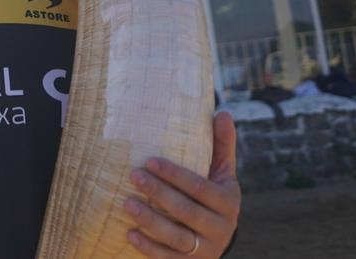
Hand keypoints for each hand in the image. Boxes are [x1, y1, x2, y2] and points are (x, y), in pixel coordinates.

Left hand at [123, 111, 240, 256]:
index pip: (200, 187)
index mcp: (229, 202)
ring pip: (177, 237)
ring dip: (150, 221)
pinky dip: (148, 247)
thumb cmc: (212, 198)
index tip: (150, 161)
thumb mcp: (222, 174)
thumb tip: (222, 112)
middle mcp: (222, 228)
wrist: (216, 241)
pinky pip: (168, 258)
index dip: (175, 174)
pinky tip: (129, 233)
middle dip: (158, 193)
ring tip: (127, 204)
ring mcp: (206, 250)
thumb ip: (221, 146)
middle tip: (133, 175)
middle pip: (187, 211)